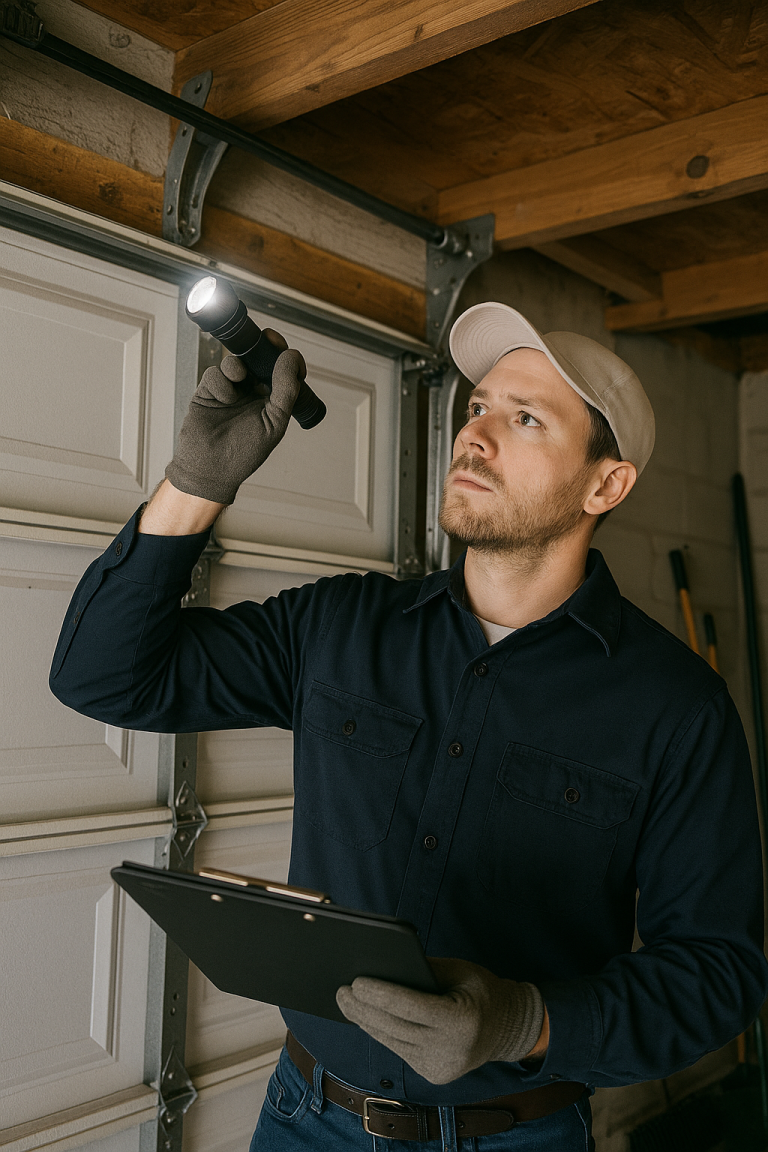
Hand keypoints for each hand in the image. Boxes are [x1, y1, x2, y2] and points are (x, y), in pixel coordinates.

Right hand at [165, 332, 305, 504]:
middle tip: (269, 338)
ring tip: (240, 380)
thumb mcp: (274, 422)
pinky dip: (221, 382)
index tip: (289, 352)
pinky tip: (223, 398)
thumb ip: (286, 390)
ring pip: (235, 362)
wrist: (210, 468)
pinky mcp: (208, 392)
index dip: (286, 359)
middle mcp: (251, 394)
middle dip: (264, 346)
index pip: (281, 372)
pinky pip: (215, 372)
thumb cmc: (244, 453)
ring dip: (239, 366)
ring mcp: (229, 391)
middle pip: (258, 359)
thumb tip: (291, 358)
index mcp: (270, 402)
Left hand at [336, 957, 544, 1084]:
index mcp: (462, 1020)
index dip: (381, 994)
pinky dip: (382, 1033)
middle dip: (364, 1009)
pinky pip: (400, 1050)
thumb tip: (382, 966)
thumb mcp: (458, 971)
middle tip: (341, 991)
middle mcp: (451, 1049)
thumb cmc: (481, 990)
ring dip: (366, 1022)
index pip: (411, 1007)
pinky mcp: (434, 1075)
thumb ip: (423, 970)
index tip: (355, 982)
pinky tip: (366, 1018)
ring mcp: (442, 1067)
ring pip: (393, 1042)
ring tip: (346, 1003)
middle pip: (395, 1027)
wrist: (508, 1028)